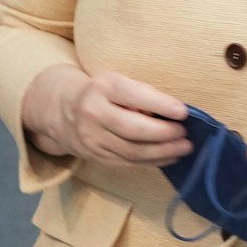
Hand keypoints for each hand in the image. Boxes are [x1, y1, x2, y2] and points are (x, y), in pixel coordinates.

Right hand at [22, 65, 192, 169]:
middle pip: (133, 129)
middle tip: (185, 134)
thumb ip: (141, 95)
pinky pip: (127, 163)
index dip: (161, 105)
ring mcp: (92, 138)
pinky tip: (168, 157)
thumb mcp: (116, 83)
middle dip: (164, 134)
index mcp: (101, 88)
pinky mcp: (95, 156)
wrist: (61, 110)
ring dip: (163, 152)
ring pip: (132, 152)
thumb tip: (173, 115)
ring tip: (184, 148)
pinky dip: (152, 162)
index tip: (183, 112)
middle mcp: (93, 113)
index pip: (133, 96)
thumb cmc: (101, 93)